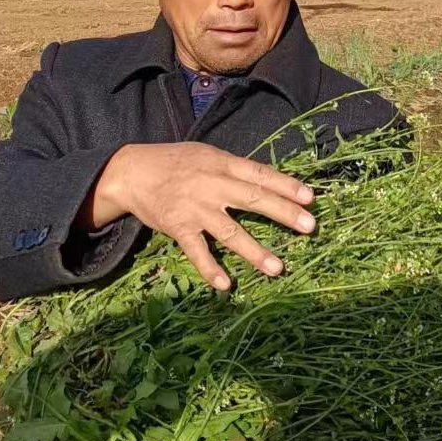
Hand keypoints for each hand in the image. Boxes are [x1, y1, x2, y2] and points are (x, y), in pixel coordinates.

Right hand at [79, 142, 315, 289]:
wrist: (131, 171)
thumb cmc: (175, 162)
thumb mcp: (207, 155)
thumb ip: (234, 169)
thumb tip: (269, 183)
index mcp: (221, 164)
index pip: (259, 174)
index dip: (285, 185)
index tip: (310, 197)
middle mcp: (211, 185)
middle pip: (252, 199)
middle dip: (283, 213)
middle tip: (310, 226)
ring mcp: (195, 208)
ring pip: (230, 232)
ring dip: (254, 251)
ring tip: (277, 268)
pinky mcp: (178, 227)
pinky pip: (197, 251)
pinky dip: (210, 269)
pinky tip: (225, 285)